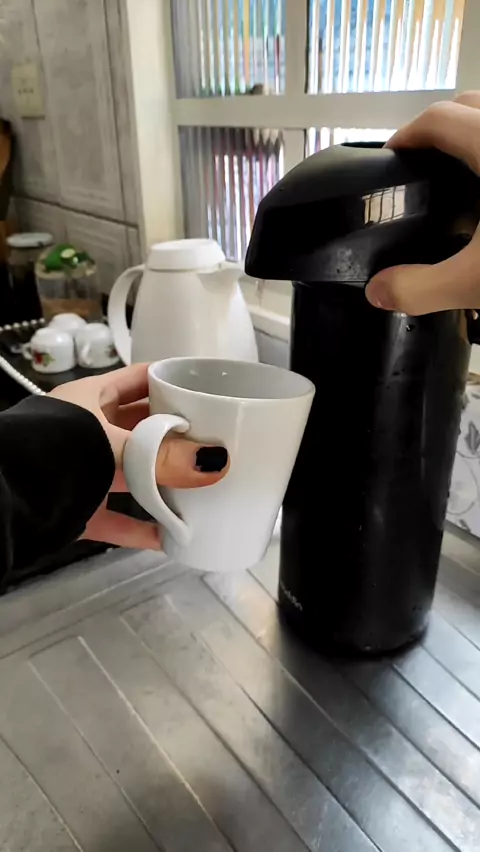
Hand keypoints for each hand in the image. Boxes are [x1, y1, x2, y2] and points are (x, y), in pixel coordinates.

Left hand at [49, 364, 228, 549]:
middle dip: (174, 435)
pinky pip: (115, 519)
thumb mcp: (113, 448)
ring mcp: (80, 471)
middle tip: (213, 442)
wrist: (3, 500)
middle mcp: (86, 430)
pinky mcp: (75, 508)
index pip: (138, 379)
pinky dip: (141, 530)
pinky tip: (169, 539)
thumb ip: (163, 457)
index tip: (204, 388)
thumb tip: (215, 463)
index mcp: (90, 398)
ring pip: (130, 475)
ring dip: (160, 484)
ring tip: (200, 488)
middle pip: (139, 429)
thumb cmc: (54, 453)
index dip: (170, 380)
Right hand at [365, 91, 479, 314]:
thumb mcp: (477, 280)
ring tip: (456, 179)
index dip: (406, 136)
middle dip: (439, 129)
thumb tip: (380, 292)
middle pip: (468, 105)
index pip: (438, 119)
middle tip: (419, 168)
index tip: (390, 162)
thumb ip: (422, 287)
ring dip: (470, 138)